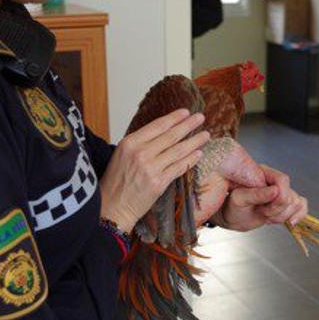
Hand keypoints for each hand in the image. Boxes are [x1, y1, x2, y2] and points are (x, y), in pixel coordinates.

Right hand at [100, 109, 209, 233]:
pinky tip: (198, 153)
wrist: (112, 207)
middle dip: (188, 125)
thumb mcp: (122, 155)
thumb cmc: (116, 182)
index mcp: (130, 143)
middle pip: (171, 136)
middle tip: (200, 117)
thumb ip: (140, 143)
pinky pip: (179, 167)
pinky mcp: (159, 183)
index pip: (157, 126)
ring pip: (178, 151)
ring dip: (194, 142)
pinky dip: (190, 160)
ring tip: (206, 135)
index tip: (185, 112)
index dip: (174, 118)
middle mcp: (141, 153)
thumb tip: (162, 133)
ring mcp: (151, 168)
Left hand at [220, 165, 307, 231]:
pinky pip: (302, 206)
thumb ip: (256, 194)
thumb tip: (275, 190)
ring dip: (282, 215)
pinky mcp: (286, 203)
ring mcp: (281, 192)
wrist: (233, 217)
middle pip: (290, 195)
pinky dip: (298, 215)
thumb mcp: (240, 200)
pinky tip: (289, 222)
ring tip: (267, 217)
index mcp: (263, 173)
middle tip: (262, 213)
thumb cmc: (232, 206)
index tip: (265, 209)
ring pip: (296, 203)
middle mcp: (274, 181)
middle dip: (277, 210)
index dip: (279, 197)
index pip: (282, 180)